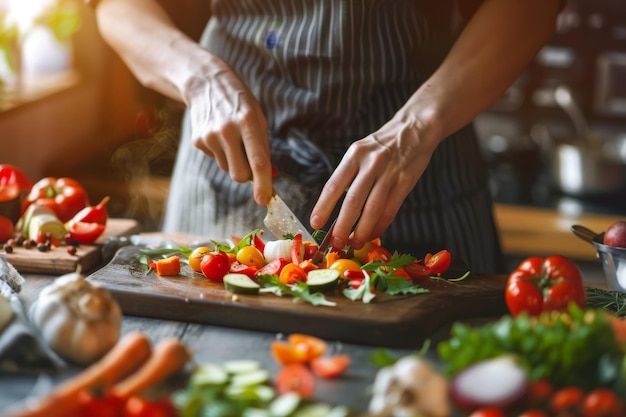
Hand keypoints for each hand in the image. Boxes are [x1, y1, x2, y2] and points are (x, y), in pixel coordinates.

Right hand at [186, 58, 272, 204]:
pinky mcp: (197, 141)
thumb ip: (264, 148)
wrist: (206, 84)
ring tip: (232, 139)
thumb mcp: (258, 118)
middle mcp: (227, 130)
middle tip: (250, 164)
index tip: (265, 200)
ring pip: (227, 169)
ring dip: (233, 161)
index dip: (263, 184)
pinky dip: (221, 153)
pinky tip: (219, 135)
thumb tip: (271, 177)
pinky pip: (215, 160)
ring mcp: (209, 136)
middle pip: (239, 174)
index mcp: (247, 122)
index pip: (258, 161)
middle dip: (247, 177)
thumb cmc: (240, 104)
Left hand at [310, 114, 438, 250]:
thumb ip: (350, 176)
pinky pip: (390, 209)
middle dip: (343, 226)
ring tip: (355, 243)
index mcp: (354, 155)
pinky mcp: (405, 181)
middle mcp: (370, 163)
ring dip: (362, 231)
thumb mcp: (361, 151)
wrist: (415, 127)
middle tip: (336, 243)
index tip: (316, 223)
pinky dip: (380, 225)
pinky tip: (374, 234)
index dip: (323, 206)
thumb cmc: (383, 144)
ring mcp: (389, 172)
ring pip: (372, 209)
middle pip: (353, 201)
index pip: (334, 185)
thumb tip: (337, 209)